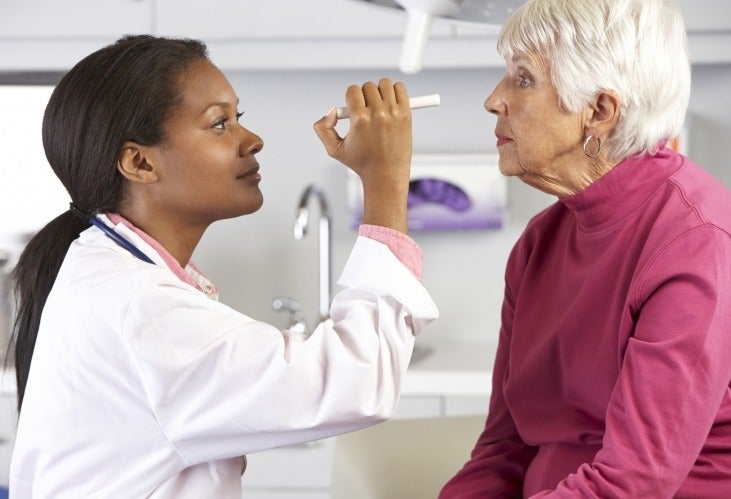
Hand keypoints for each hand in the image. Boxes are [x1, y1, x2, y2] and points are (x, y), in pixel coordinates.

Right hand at [314, 78, 411, 232]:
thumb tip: (331, 111)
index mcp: (359, 120)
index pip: (353, 90)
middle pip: (368, 86)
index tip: (355, 107)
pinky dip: (395, 91)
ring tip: (379, 105)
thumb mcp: (334, 150)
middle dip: (365, 96)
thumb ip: (323, 128)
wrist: (386, 175)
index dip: (351, 98)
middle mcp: (377, 114)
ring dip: (380, 91)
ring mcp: (393, 113)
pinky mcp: (406, 114)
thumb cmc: (362, 163)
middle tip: (367, 110)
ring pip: (384, 84)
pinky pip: (400, 88)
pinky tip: (390, 103)